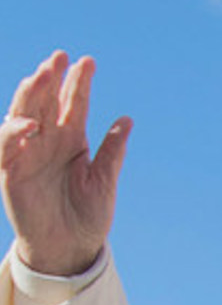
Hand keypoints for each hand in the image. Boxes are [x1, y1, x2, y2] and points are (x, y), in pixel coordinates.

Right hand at [1, 51, 132, 276]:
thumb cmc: (88, 214)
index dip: (78, 83)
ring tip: (41, 76)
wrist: (72, 247)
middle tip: (60, 57)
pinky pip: (7, 148)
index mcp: (71, 141)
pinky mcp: (11, 173)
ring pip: (22, 116)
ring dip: (30, 96)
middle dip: (50, 79)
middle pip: (44, 102)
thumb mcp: (104, 179)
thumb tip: (127, 119)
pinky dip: (15, 134)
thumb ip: (112, 150)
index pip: (72, 104)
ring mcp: (27, 155)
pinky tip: (30, 124)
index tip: (87, 61)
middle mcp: (47, 143)